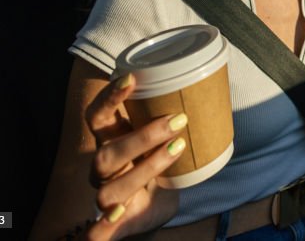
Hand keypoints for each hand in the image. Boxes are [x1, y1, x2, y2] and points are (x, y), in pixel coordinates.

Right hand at [82, 75, 181, 239]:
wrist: (156, 206)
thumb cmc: (159, 164)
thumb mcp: (164, 138)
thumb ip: (174, 117)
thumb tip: (209, 87)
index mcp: (110, 142)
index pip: (98, 116)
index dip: (108, 98)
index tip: (132, 78)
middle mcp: (103, 169)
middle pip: (106, 154)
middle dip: (141, 137)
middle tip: (177, 121)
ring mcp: (106, 197)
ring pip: (110, 189)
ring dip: (145, 169)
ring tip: (177, 150)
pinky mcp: (113, 226)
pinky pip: (96, 232)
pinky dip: (101, 227)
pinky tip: (116, 216)